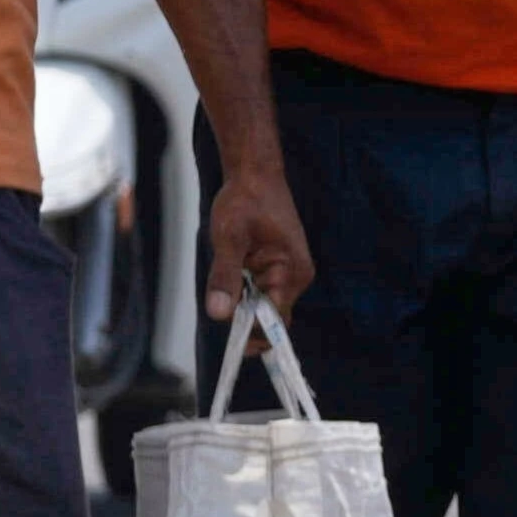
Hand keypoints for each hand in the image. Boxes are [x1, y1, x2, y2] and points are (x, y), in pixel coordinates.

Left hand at [200, 167, 316, 330]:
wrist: (255, 173)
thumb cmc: (244, 199)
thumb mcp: (228, 238)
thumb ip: (224, 276)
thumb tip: (219, 315)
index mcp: (291, 272)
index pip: (274, 321)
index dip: (252, 334)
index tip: (230, 344)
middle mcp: (297, 276)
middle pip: (272, 317)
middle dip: (247, 321)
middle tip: (221, 310)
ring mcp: (291, 272)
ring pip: (266, 305)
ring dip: (245, 305)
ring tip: (227, 285)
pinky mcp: (281, 267)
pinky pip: (265, 292)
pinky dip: (247, 293)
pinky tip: (235, 275)